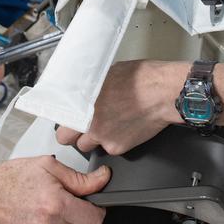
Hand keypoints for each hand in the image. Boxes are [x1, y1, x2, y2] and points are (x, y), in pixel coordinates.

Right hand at [0, 157, 110, 223]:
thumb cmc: (7, 180)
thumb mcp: (46, 167)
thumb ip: (79, 178)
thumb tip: (103, 179)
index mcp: (55, 206)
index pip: (95, 219)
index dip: (95, 209)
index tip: (88, 204)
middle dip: (78, 218)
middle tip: (61, 204)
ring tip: (42, 212)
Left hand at [55, 60, 185, 155]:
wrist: (163, 93)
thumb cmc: (141, 79)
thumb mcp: (107, 75)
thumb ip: (91, 90)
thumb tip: (86, 91)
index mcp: (83, 103)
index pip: (60, 121)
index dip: (65, 122)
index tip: (68, 122)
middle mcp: (89, 123)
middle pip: (68, 140)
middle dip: (74, 135)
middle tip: (83, 128)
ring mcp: (103, 137)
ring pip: (88, 147)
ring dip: (94, 140)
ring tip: (109, 126)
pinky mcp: (119, 147)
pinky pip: (110, 149)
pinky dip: (115, 141)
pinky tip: (124, 128)